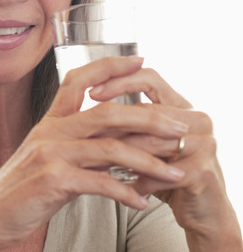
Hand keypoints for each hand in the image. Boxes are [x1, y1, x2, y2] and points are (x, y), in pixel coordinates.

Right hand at [0, 56, 187, 249]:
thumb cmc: (21, 191)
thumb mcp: (49, 161)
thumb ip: (81, 148)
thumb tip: (118, 145)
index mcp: (49, 122)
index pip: (78, 80)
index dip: (109, 66)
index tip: (139, 60)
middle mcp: (50, 132)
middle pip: (106, 111)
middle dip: (150, 117)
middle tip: (181, 125)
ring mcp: (50, 154)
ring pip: (111, 148)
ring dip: (150, 161)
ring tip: (175, 172)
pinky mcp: (53, 180)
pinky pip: (101, 183)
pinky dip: (126, 193)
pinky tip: (142, 202)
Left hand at [88, 67, 242, 249]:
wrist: (201, 210)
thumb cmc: (167, 173)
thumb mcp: (145, 143)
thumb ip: (127, 122)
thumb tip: (85, 105)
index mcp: (180, 106)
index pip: (149, 78)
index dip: (120, 81)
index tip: (92, 93)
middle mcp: (196, 119)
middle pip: (148, 111)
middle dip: (113, 123)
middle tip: (86, 130)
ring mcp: (204, 144)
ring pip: (151, 142)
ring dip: (121, 154)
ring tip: (95, 161)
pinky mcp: (203, 171)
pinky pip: (160, 173)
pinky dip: (138, 182)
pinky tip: (122, 188)